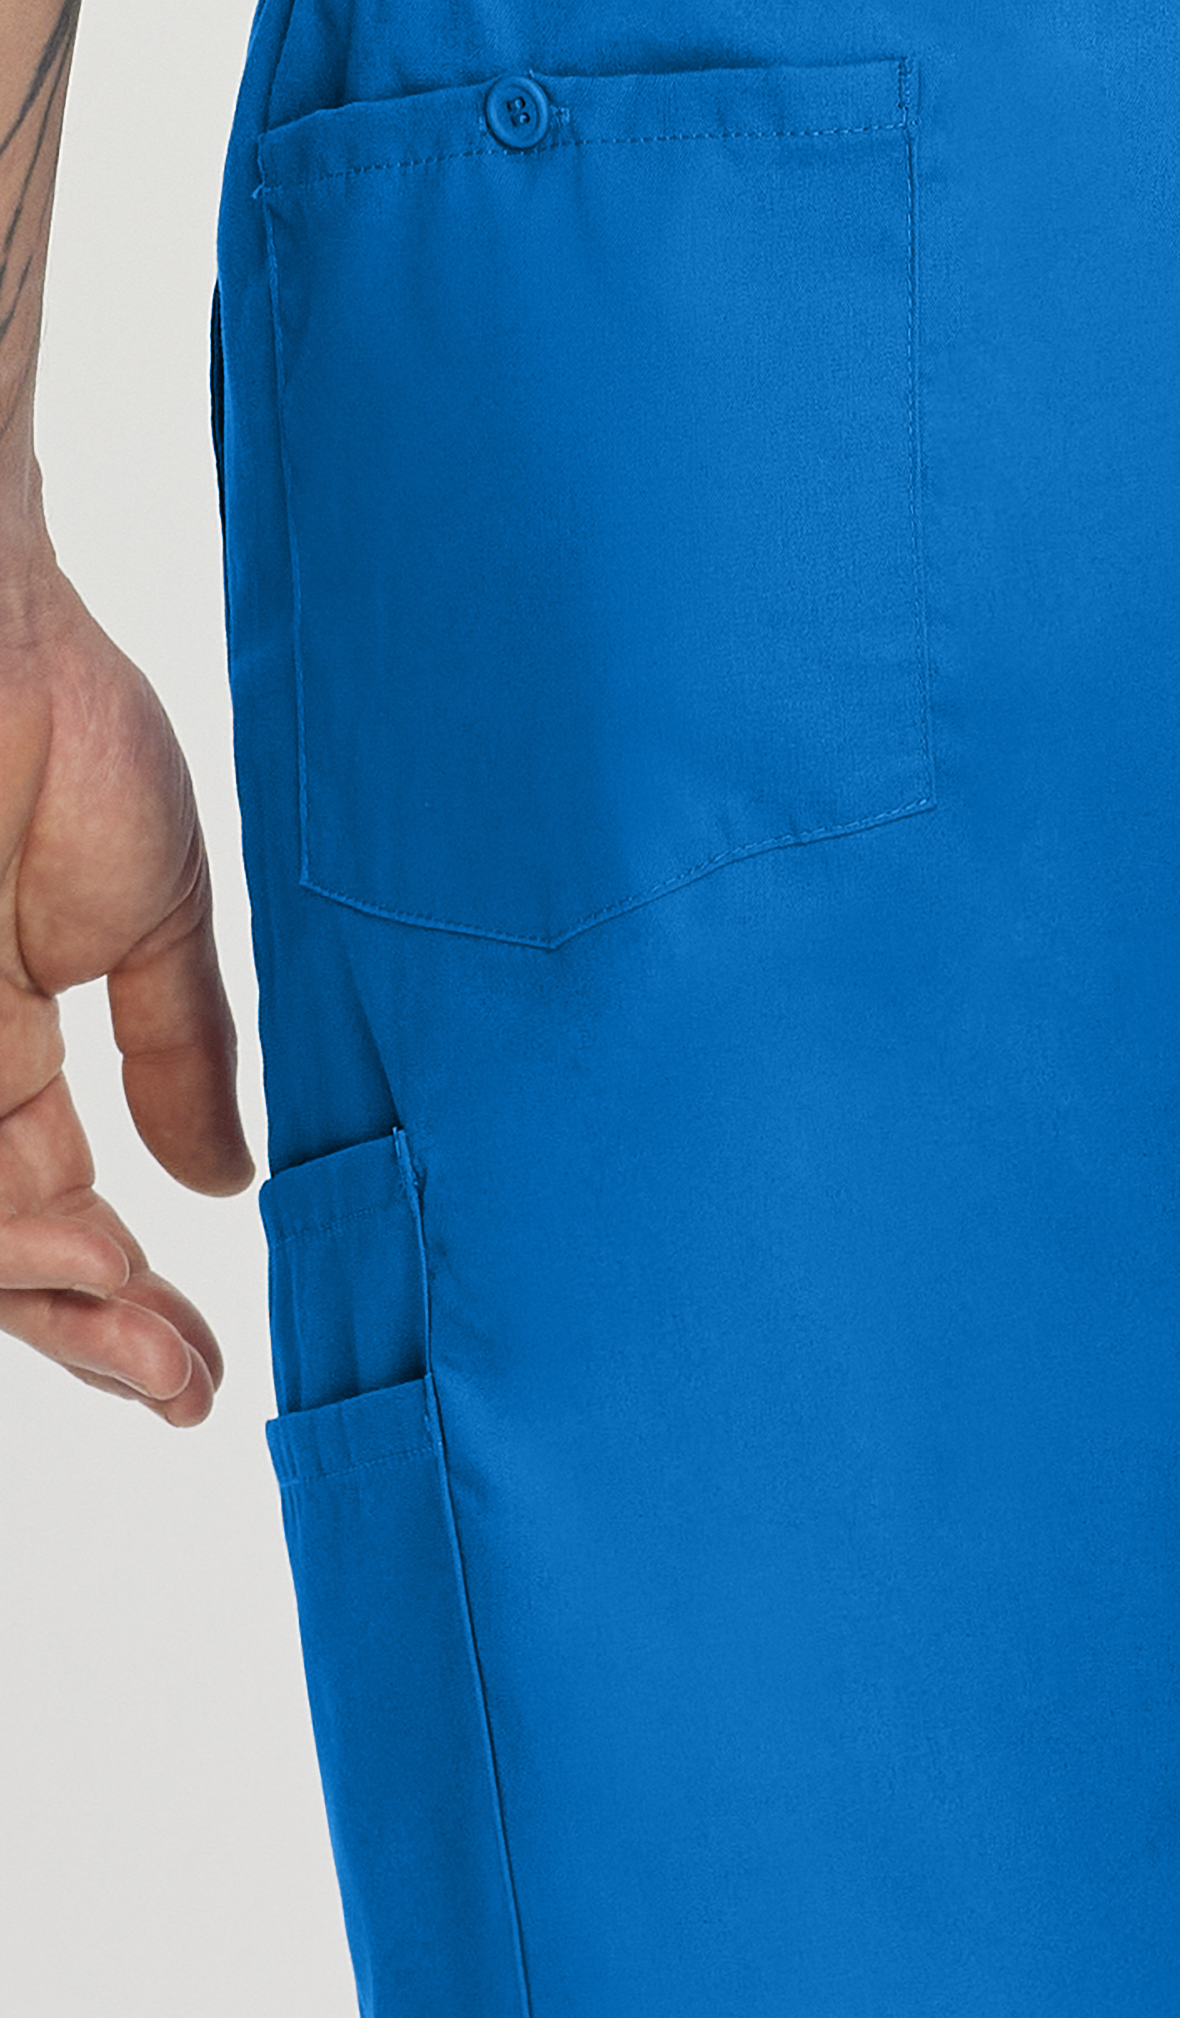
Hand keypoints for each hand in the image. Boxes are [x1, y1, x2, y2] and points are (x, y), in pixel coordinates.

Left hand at [0, 560, 253, 1426]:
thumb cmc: (66, 733)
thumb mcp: (158, 921)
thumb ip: (182, 1055)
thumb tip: (223, 1183)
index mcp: (8, 1052)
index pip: (54, 1215)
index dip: (122, 1303)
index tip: (201, 1367)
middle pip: (0, 1253)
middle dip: (86, 1337)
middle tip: (176, 1381)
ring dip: (51, 1303)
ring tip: (141, 1323)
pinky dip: (8, 1235)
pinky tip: (87, 1257)